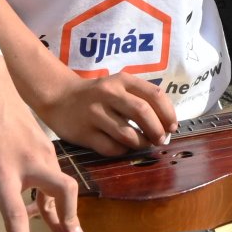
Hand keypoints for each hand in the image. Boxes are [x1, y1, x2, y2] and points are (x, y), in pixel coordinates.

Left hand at [0, 56, 82, 231]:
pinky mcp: (46, 145)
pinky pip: (54, 174)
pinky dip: (55, 193)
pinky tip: (48, 205)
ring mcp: (42, 152)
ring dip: (65, 210)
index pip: (15, 216)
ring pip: (61, 185)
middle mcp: (29, 163)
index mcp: (3, 173)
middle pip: (63, 193)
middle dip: (70, 220)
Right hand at [35, 70, 177, 157]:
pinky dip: (123, 151)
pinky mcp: (84, 133)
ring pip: (128, 134)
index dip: (168, 113)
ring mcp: (95, 113)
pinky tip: (124, 148)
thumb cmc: (97, 95)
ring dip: (142, 143)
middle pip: (143, 113)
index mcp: (122, 80)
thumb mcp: (118, 86)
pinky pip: (111, 148)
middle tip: (160, 140)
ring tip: (144, 144)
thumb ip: (141, 99)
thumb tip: (167, 125)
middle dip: (157, 131)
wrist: (59, 97)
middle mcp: (109, 93)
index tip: (172, 126)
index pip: (155, 94)